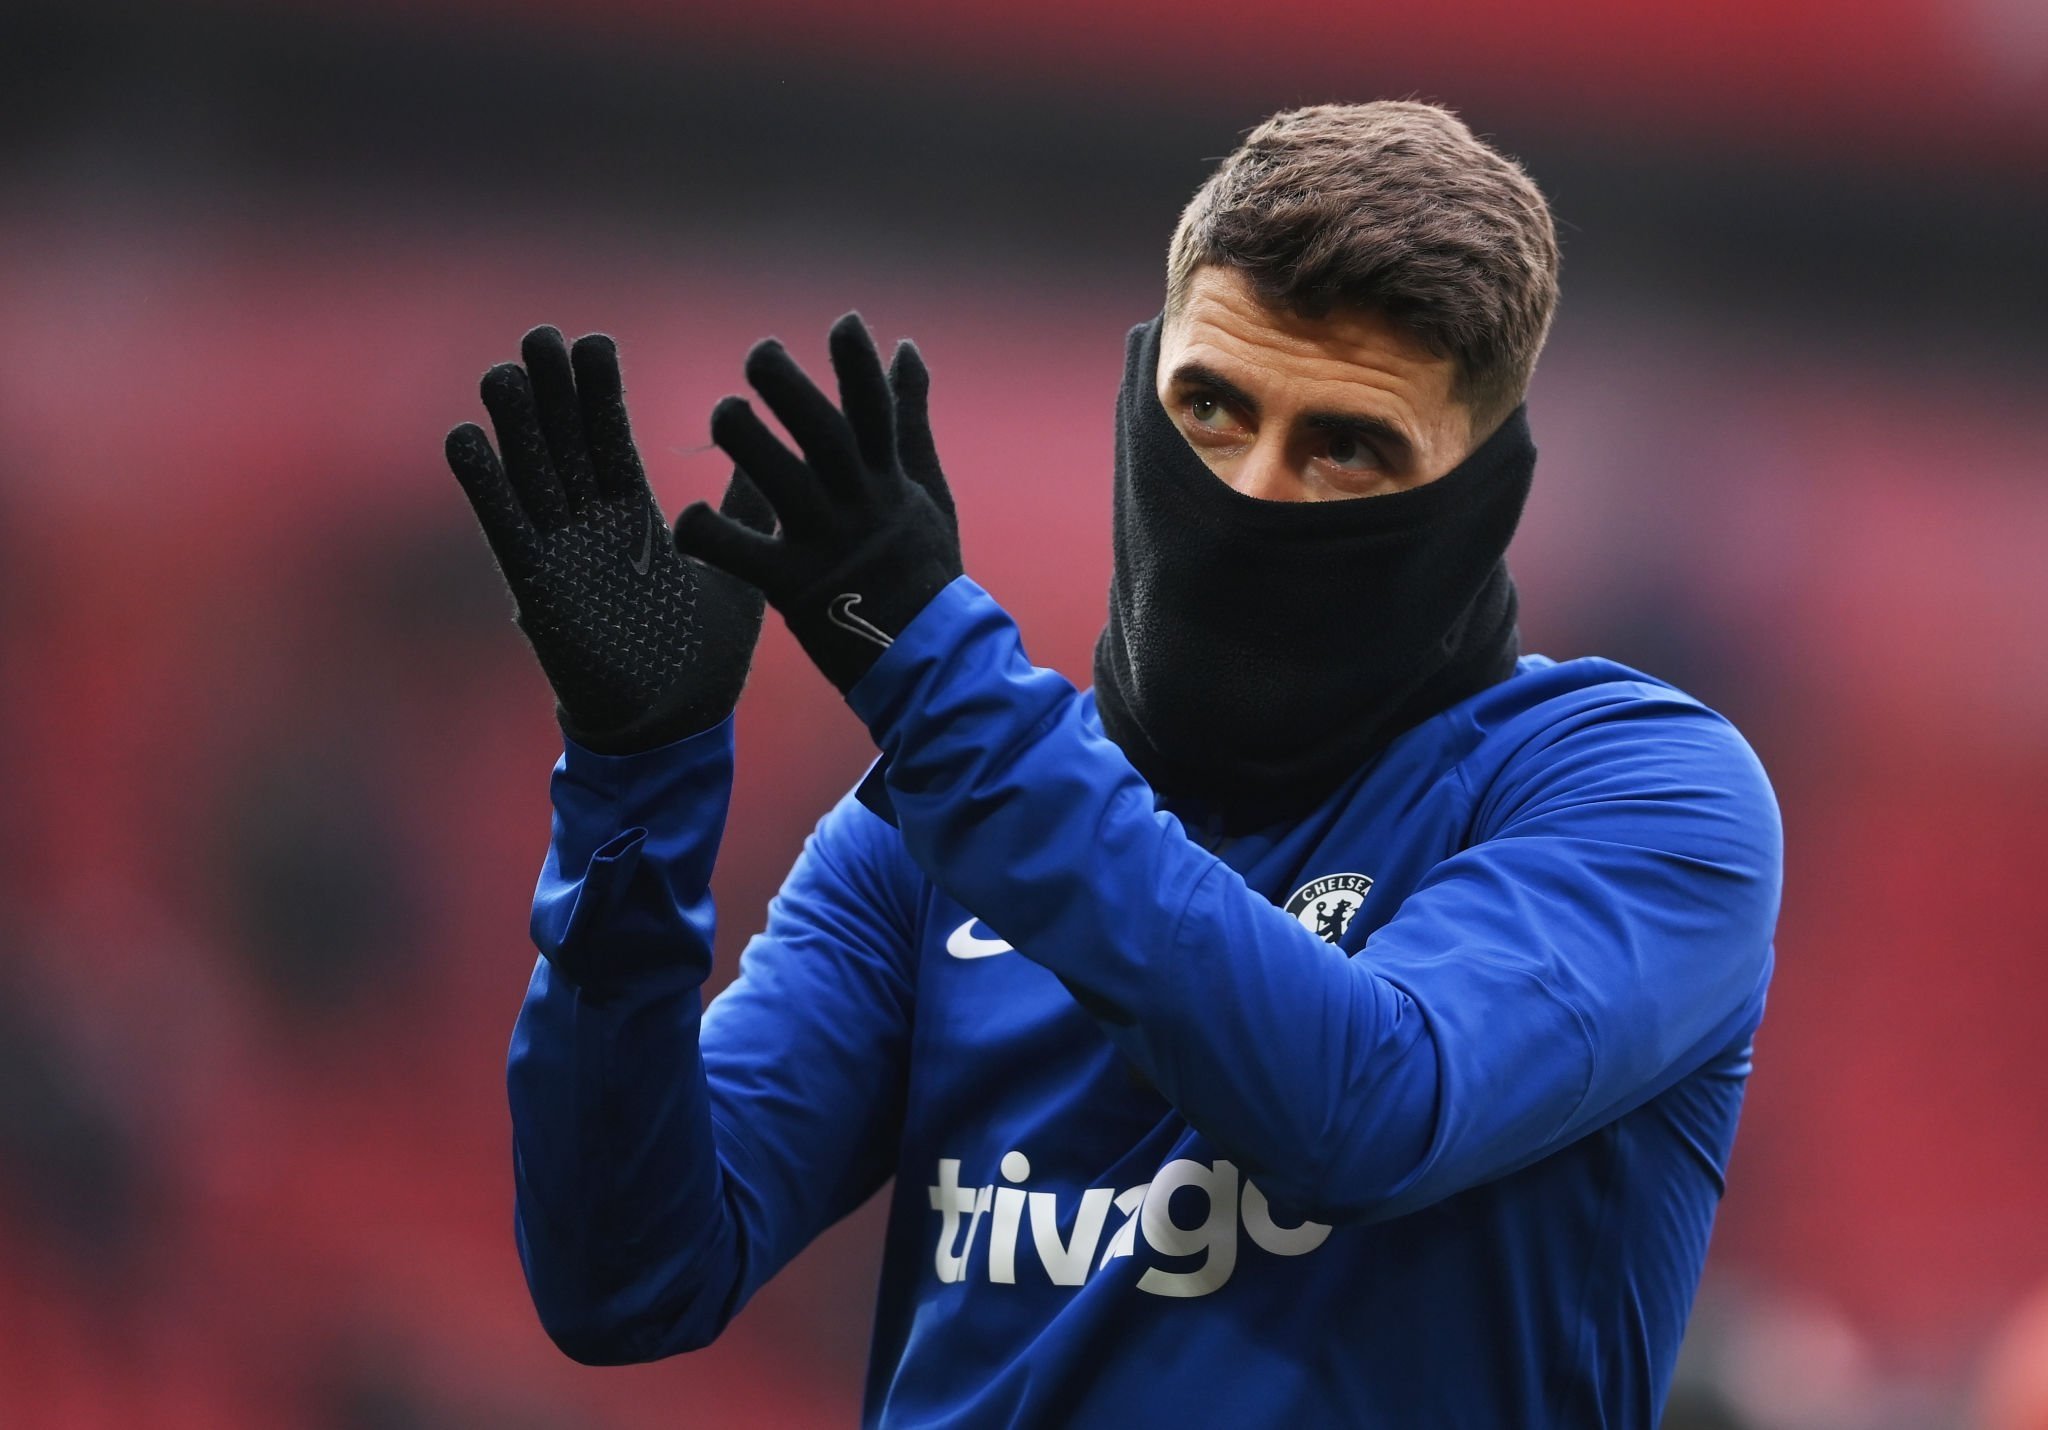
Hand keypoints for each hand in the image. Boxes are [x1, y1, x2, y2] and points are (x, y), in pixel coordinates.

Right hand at [445, 325, 774, 751]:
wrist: (675, 727)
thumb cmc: (705, 658)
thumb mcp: (738, 570)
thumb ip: (744, 512)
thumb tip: (773, 457)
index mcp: (635, 518)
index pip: (611, 440)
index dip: (599, 394)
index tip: (592, 342)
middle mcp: (591, 528)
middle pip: (564, 446)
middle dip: (553, 394)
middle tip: (541, 336)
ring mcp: (561, 554)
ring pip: (531, 476)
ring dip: (515, 426)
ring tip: (503, 370)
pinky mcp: (538, 588)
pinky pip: (506, 530)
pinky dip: (485, 487)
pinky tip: (463, 438)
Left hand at [675, 312, 961, 694]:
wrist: (926, 658)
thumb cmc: (923, 568)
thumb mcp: (927, 488)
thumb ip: (909, 417)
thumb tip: (906, 346)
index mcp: (887, 480)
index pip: (875, 412)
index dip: (859, 366)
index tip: (844, 321)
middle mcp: (858, 505)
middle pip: (825, 437)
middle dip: (793, 391)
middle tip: (760, 352)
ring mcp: (826, 544)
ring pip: (784, 484)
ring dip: (752, 444)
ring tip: (727, 413)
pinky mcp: (794, 587)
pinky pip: (742, 556)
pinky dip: (710, 535)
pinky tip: (687, 519)